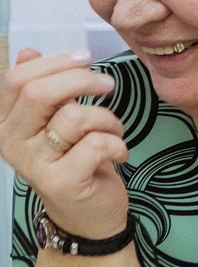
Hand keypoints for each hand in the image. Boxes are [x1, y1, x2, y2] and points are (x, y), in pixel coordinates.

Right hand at [0, 50, 128, 238]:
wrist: (87, 214)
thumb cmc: (75, 160)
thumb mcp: (55, 120)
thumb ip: (41, 89)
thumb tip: (26, 52)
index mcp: (7, 122)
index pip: (17, 79)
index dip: (54, 62)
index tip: (85, 59)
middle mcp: (12, 143)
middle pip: (40, 93)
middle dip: (83, 81)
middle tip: (107, 85)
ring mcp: (34, 164)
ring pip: (74, 117)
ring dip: (108, 118)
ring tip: (113, 131)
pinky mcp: (62, 182)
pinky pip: (96, 144)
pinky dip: (118, 144)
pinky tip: (118, 154)